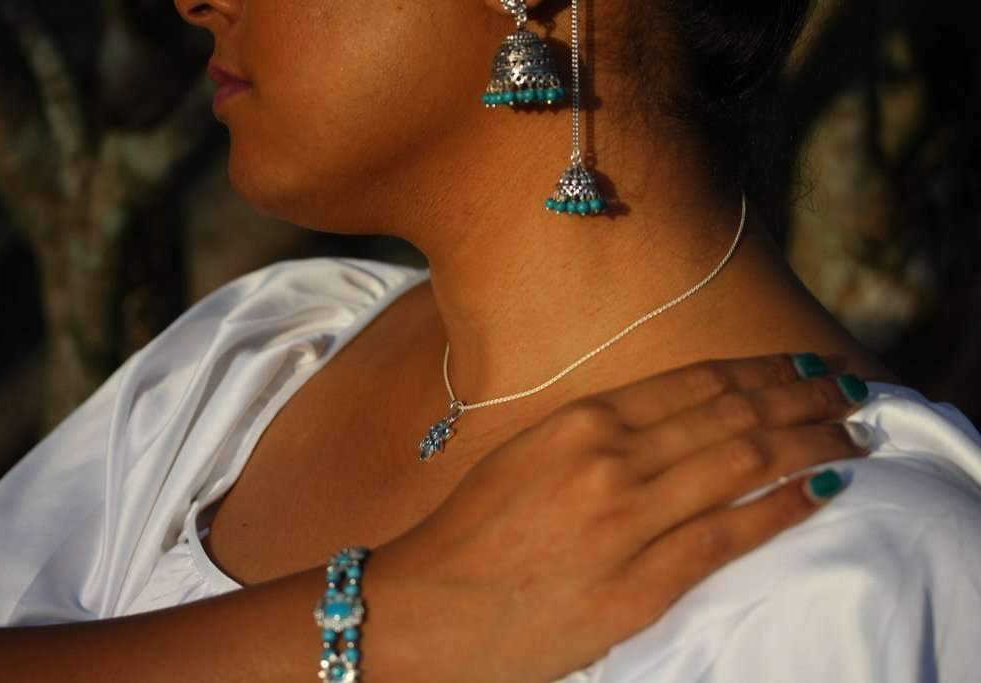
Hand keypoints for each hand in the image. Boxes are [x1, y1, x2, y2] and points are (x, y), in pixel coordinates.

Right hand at [372, 353, 871, 682]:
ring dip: (809, 443)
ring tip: (851, 435)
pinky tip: (821, 489)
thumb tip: (672, 422)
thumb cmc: (472, 532)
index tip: (801, 366)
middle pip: (732, 414)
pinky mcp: (640, 583)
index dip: (761, 370)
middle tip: (848, 391)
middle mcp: (610, 458)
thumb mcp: (530, 455)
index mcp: (581, 421)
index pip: (697, 383)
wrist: (426, 607)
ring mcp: (627, 519)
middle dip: (801, 397)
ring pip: (743, 464)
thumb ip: (599, 434)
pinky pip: (730, 535)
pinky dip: (784, 507)